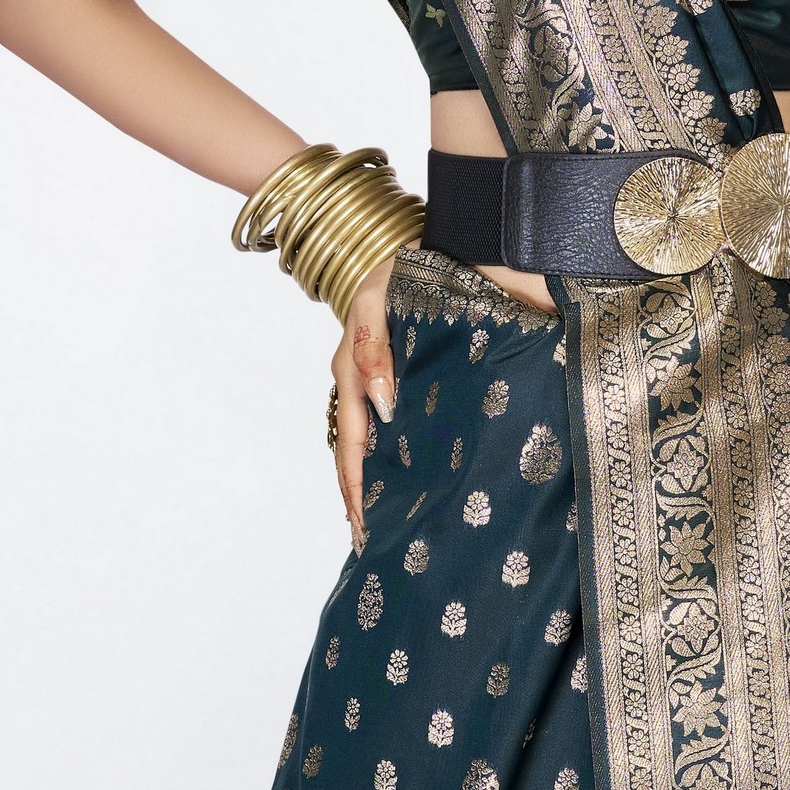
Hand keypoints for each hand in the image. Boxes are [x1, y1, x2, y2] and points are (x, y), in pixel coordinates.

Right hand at [330, 266, 396, 547]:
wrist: (437, 249)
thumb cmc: (402, 271)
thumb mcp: (379, 299)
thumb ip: (372, 346)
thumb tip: (381, 402)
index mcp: (354, 369)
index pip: (352, 440)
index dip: (354, 484)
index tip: (362, 522)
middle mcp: (368, 384)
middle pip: (359, 452)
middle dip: (361, 496)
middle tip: (371, 540)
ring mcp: (389, 385)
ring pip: (380, 445)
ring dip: (381, 483)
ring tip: (390, 523)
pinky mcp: (416, 382)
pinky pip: (402, 429)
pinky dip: (402, 459)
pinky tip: (416, 481)